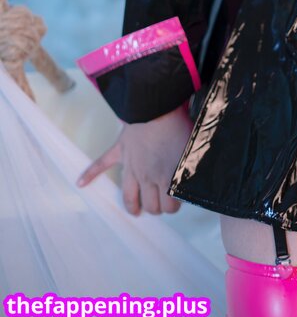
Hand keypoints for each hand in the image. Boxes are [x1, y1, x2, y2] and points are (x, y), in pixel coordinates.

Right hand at [76, 103, 193, 215]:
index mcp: (166, 177)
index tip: (177, 200)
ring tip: (136, 210)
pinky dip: (90, 173)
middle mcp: (147, 176)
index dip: (174, 206)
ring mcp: (131, 165)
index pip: (168, 205)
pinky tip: (81, 182)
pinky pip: (102, 163)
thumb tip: (196, 178)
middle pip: (150, 205)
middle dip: (157, 207)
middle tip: (162, 202)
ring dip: (133, 205)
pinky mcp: (120, 150)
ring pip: (129, 194)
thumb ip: (191, 167)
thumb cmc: (177, 125)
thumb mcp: (192, 149)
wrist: (158, 106)